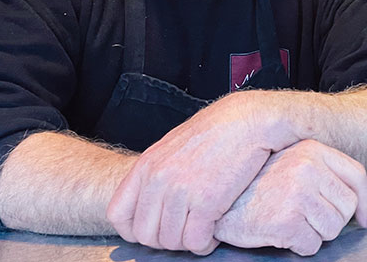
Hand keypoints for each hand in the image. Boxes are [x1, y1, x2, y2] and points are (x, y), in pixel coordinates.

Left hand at [106, 92, 288, 253]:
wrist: (248, 120)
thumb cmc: (217, 131)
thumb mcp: (174, 146)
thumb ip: (157, 172)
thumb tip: (151, 200)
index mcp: (147, 165)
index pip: (118, 214)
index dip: (134, 230)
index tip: (153, 231)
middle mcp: (159, 179)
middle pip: (145, 235)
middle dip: (165, 241)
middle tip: (185, 232)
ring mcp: (181, 190)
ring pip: (171, 242)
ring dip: (188, 243)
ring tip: (202, 230)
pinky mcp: (207, 200)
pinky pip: (195, 241)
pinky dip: (205, 244)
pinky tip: (214, 232)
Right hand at [215, 139, 366, 255]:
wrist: (217, 199)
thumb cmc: (253, 185)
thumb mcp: (291, 163)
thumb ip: (323, 173)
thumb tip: (362, 210)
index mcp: (311, 149)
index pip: (356, 175)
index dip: (364, 201)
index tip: (363, 217)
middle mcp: (307, 168)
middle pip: (347, 207)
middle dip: (331, 220)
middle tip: (307, 217)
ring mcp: (297, 194)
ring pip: (332, 229)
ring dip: (314, 234)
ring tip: (291, 222)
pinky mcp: (286, 221)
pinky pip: (312, 246)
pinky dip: (299, 246)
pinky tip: (281, 232)